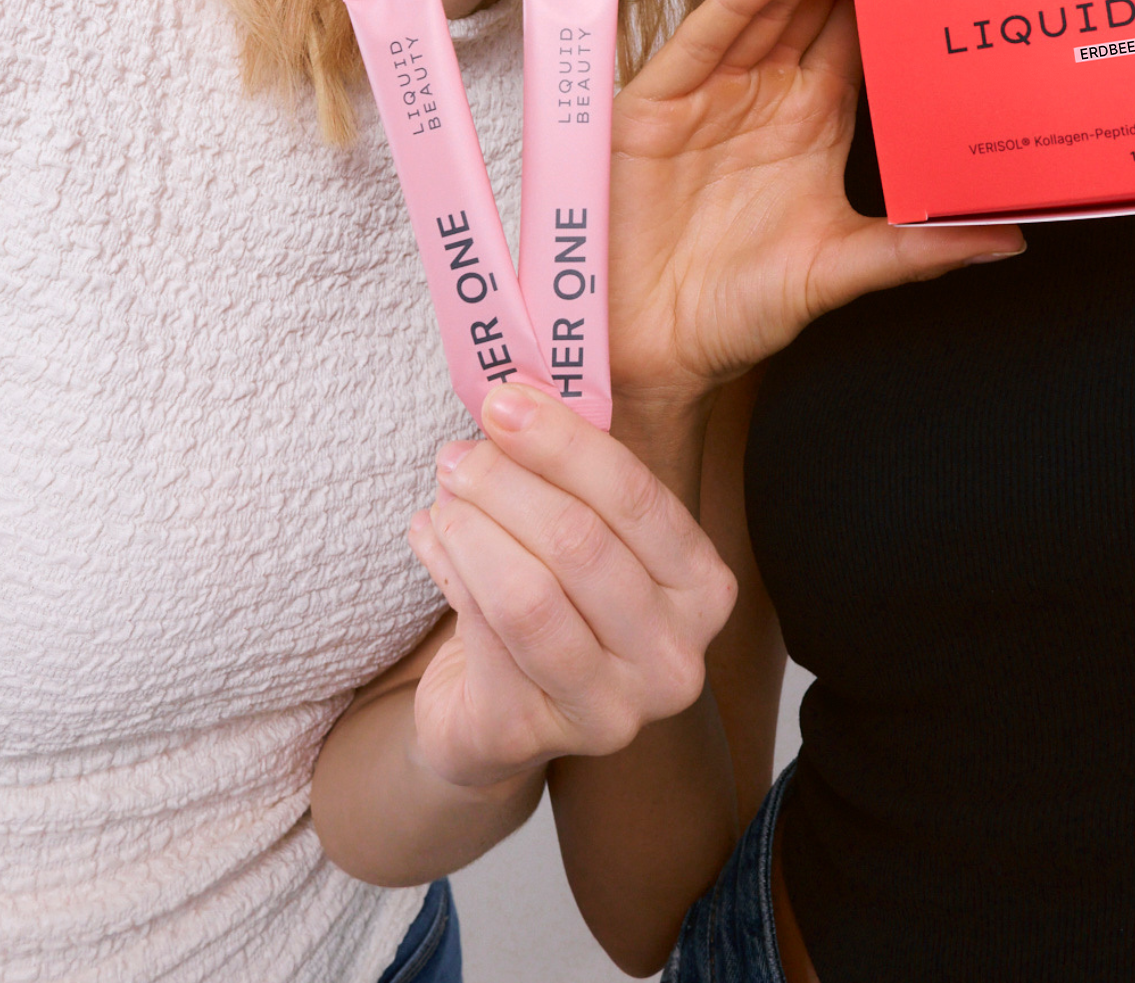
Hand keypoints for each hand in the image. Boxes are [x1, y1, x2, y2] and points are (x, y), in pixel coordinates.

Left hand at [405, 383, 736, 789]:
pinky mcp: (532, 736)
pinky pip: (480, 634)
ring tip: (445, 491)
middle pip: (579, 543)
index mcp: (703, 590)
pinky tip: (431, 536)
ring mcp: (609, 711)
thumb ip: (576, 472)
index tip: (504, 401)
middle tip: (459, 451)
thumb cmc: (559, 596)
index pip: (637, 499)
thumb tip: (514, 398)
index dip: (563, 443)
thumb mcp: (591, 529)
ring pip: (528, 594)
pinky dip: (449, 570)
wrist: (504, 707)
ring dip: (472, 526)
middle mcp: (673, 658)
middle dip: (506, 482)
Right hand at [609, 0, 1023, 406]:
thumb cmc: (737, 308)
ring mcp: (711, 91)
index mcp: (812, 117)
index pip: (860, 31)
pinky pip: (708, 37)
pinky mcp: (661, 103)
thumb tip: (1011, 238)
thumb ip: (919, 249)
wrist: (655, 352)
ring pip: (768, 1)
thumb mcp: (841, 269)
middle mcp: (764, 91)